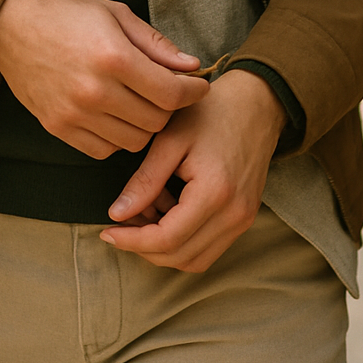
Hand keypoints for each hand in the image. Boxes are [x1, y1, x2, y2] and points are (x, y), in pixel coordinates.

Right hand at [0, 0, 208, 157]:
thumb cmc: (65, 13)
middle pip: (156, 121)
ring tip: (140, 102)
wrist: (10, 27)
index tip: (198, 87)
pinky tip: (115, 114)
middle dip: (170, 108)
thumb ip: (155, 43)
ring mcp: (75, 114)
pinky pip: (104, 149)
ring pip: (134, 141)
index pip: (170, 94)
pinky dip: (118, 136)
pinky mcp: (59, 128)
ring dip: (145, 124)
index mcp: (113, 57)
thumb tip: (190, 66)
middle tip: (167, 91)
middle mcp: (95, 91)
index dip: (193, 92)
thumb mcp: (115, 13)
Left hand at [99, 68, 287, 270]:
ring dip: (163, 246)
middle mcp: (234, 215)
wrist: (255, 104)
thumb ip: (145, 180)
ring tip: (145, 210)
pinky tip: (167, 208)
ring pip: (195, 259)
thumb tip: (117, 214)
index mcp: (215, 193)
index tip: (107, 231)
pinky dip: (182, 239)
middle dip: (144, 246)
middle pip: (180, 256)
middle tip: (121, 221)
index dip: (132, 241)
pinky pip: (209, 247)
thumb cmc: (210, 113)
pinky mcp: (244, 218)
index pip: (167, 240)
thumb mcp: (170, 139)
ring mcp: (243, 220)